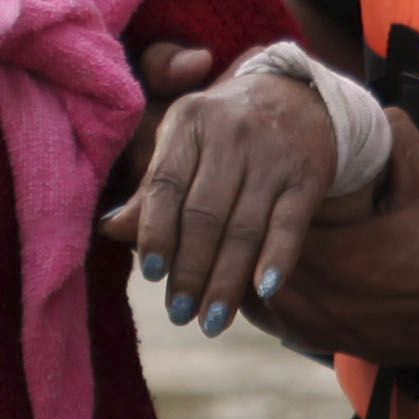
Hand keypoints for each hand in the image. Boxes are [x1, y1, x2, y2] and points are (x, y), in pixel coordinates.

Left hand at [104, 55, 350, 334]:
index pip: (166, 185)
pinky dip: (277, 258)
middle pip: (205, 214)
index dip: (155, 233)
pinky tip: (264, 291)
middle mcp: (231, 133)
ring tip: (211, 322)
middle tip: (179, 314)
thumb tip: (109, 229)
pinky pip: (290, 223)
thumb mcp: (182, 142)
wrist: (298, 96)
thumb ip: (151, 186)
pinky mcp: (309, 173)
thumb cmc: (222, 131)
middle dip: (190, 271)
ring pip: (245, 227)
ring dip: (227, 281)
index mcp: (188, 122)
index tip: (150, 275)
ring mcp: (273, 154)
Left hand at [249, 115, 418, 366]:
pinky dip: (277, 307)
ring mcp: (335, 330)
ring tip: (252, 247)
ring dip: (254, 277)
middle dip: (248, 242)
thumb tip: (368, 107)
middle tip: (243, 214)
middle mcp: (327, 301)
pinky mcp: (349, 348)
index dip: (258, 206)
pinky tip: (280, 286)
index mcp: (337, 257)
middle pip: (255, 271)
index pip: (268, 230)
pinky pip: (290, 329)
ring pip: (265, 307)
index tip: (258, 184)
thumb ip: (392, 136)